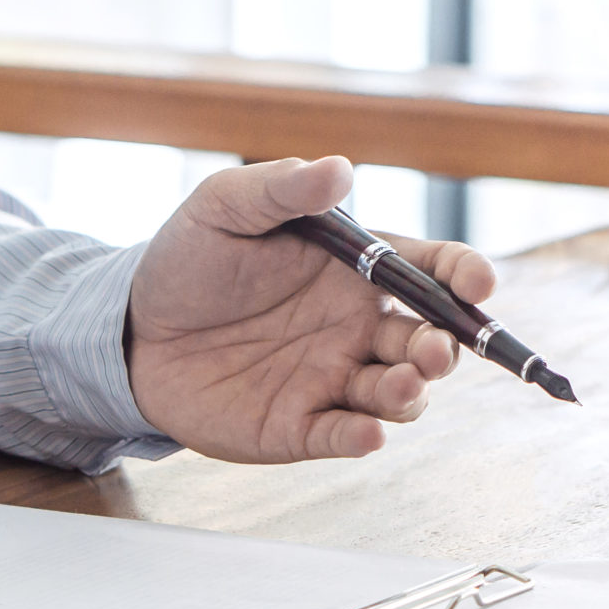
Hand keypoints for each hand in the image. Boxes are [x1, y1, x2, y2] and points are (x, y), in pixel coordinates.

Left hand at [127, 157, 497, 461]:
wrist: (130, 330)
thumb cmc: (188, 261)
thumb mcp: (225, 208)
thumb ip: (282, 190)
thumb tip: (338, 170)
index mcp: (355, 270)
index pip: (430, 270)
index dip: (464, 275)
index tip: (479, 281)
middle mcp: (357, 327)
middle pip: (427, 340)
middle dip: (443, 347)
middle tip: (433, 350)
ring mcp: (332, 379)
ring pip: (398, 393)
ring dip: (410, 392)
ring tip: (400, 385)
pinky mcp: (299, 427)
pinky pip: (343, 437)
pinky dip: (361, 438)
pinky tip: (366, 433)